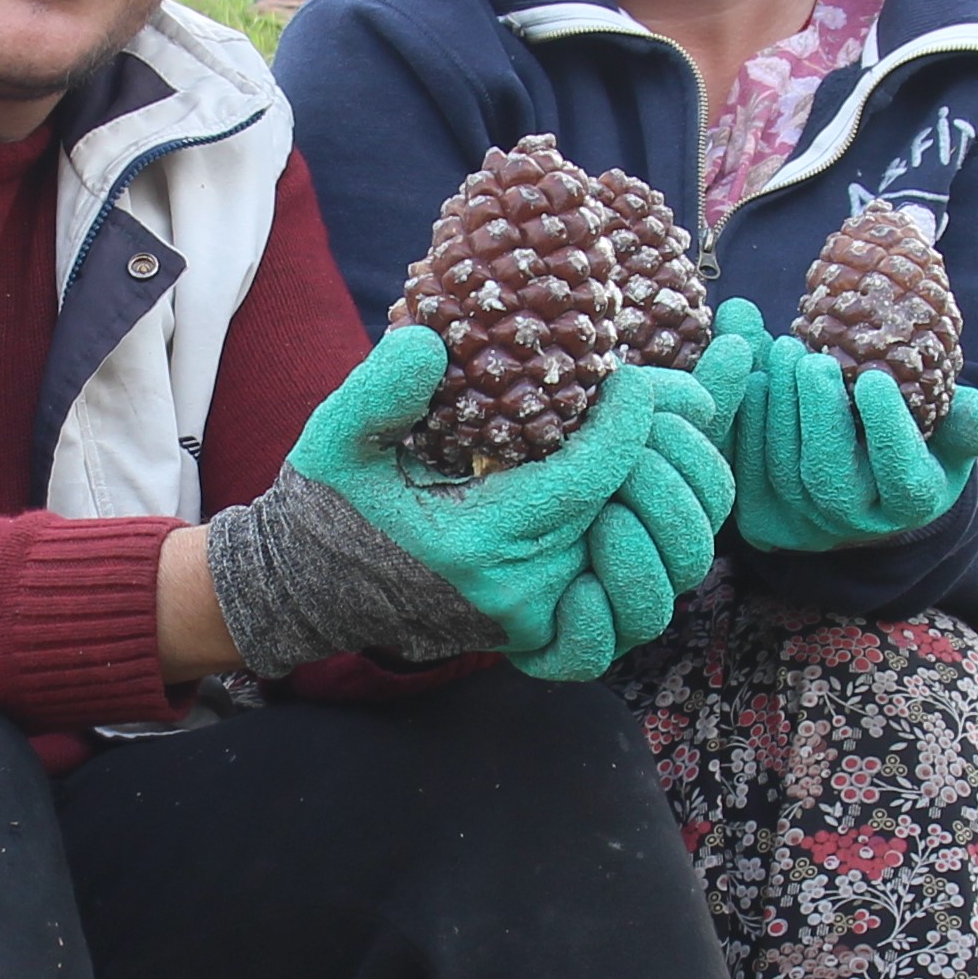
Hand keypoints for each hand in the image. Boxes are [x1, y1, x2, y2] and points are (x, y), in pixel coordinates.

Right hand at [286, 327, 720, 658]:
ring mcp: (537, 620)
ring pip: (650, 567)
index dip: (627, 419)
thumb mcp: (336, 438)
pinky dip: (648, 562)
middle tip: (665, 398)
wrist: (307, 590)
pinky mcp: (542, 634)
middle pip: (634, 517)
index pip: (590, 475)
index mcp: (476, 542)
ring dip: (670, 503)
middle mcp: (519, 593)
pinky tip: (639, 509)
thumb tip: (429, 344)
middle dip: (663, 449)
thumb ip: (378, 392)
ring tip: (663, 444)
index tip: (631, 376)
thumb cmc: (327, 505)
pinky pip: (628, 612)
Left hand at [724, 328, 977, 552]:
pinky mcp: (759, 516)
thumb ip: (977, 420)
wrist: (859, 464)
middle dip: (814, 410)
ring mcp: (802, 527)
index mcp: (909, 503)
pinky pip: (742, 468)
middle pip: (827, 474)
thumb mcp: (952, 424)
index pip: (902, 476)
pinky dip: (740, 416)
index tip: (876, 380)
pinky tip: (745, 364)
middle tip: (806, 354)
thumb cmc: (915, 434)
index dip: (888, 431)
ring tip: (777, 351)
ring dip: (772, 407)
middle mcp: (855, 526)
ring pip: (778, 470)